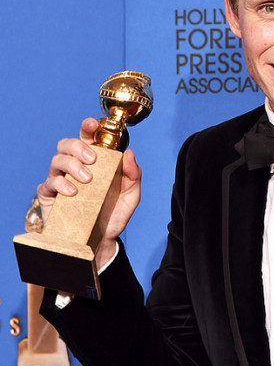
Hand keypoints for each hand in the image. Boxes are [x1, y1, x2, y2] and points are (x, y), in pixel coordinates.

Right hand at [37, 118, 141, 267]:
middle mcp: (74, 167)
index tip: (93, 124)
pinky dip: (61, 184)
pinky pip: (49, 183)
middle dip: (78, 147)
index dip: (87, 127)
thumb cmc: (114, 214)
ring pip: (56, 160)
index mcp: (94, 162)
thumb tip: (129, 153)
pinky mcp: (50, 196)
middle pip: (67, 144)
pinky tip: (73, 192)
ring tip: (86, 180)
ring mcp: (60, 180)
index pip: (87, 138)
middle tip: (93, 160)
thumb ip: (134, 175)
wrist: (103, 241)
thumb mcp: (131, 196)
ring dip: (72, 165)